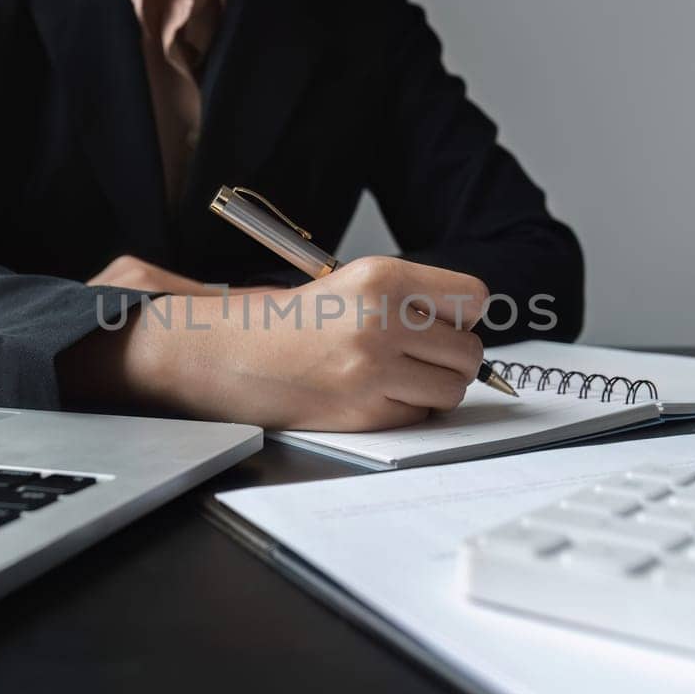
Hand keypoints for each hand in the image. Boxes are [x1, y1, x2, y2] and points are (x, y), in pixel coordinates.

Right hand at [70, 256, 489, 431]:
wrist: (221, 352)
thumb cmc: (281, 320)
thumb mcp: (348, 283)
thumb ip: (407, 298)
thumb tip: (465, 324)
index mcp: (382, 278)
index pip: (473, 298)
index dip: (462, 314)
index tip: (445, 322)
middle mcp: (383, 322)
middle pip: (470, 350)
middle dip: (451, 356)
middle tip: (420, 355)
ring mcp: (374, 371)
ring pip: (452, 388)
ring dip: (435, 387)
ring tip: (398, 376)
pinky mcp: (364, 413)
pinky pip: (419, 415)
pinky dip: (407, 409)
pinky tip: (374, 394)